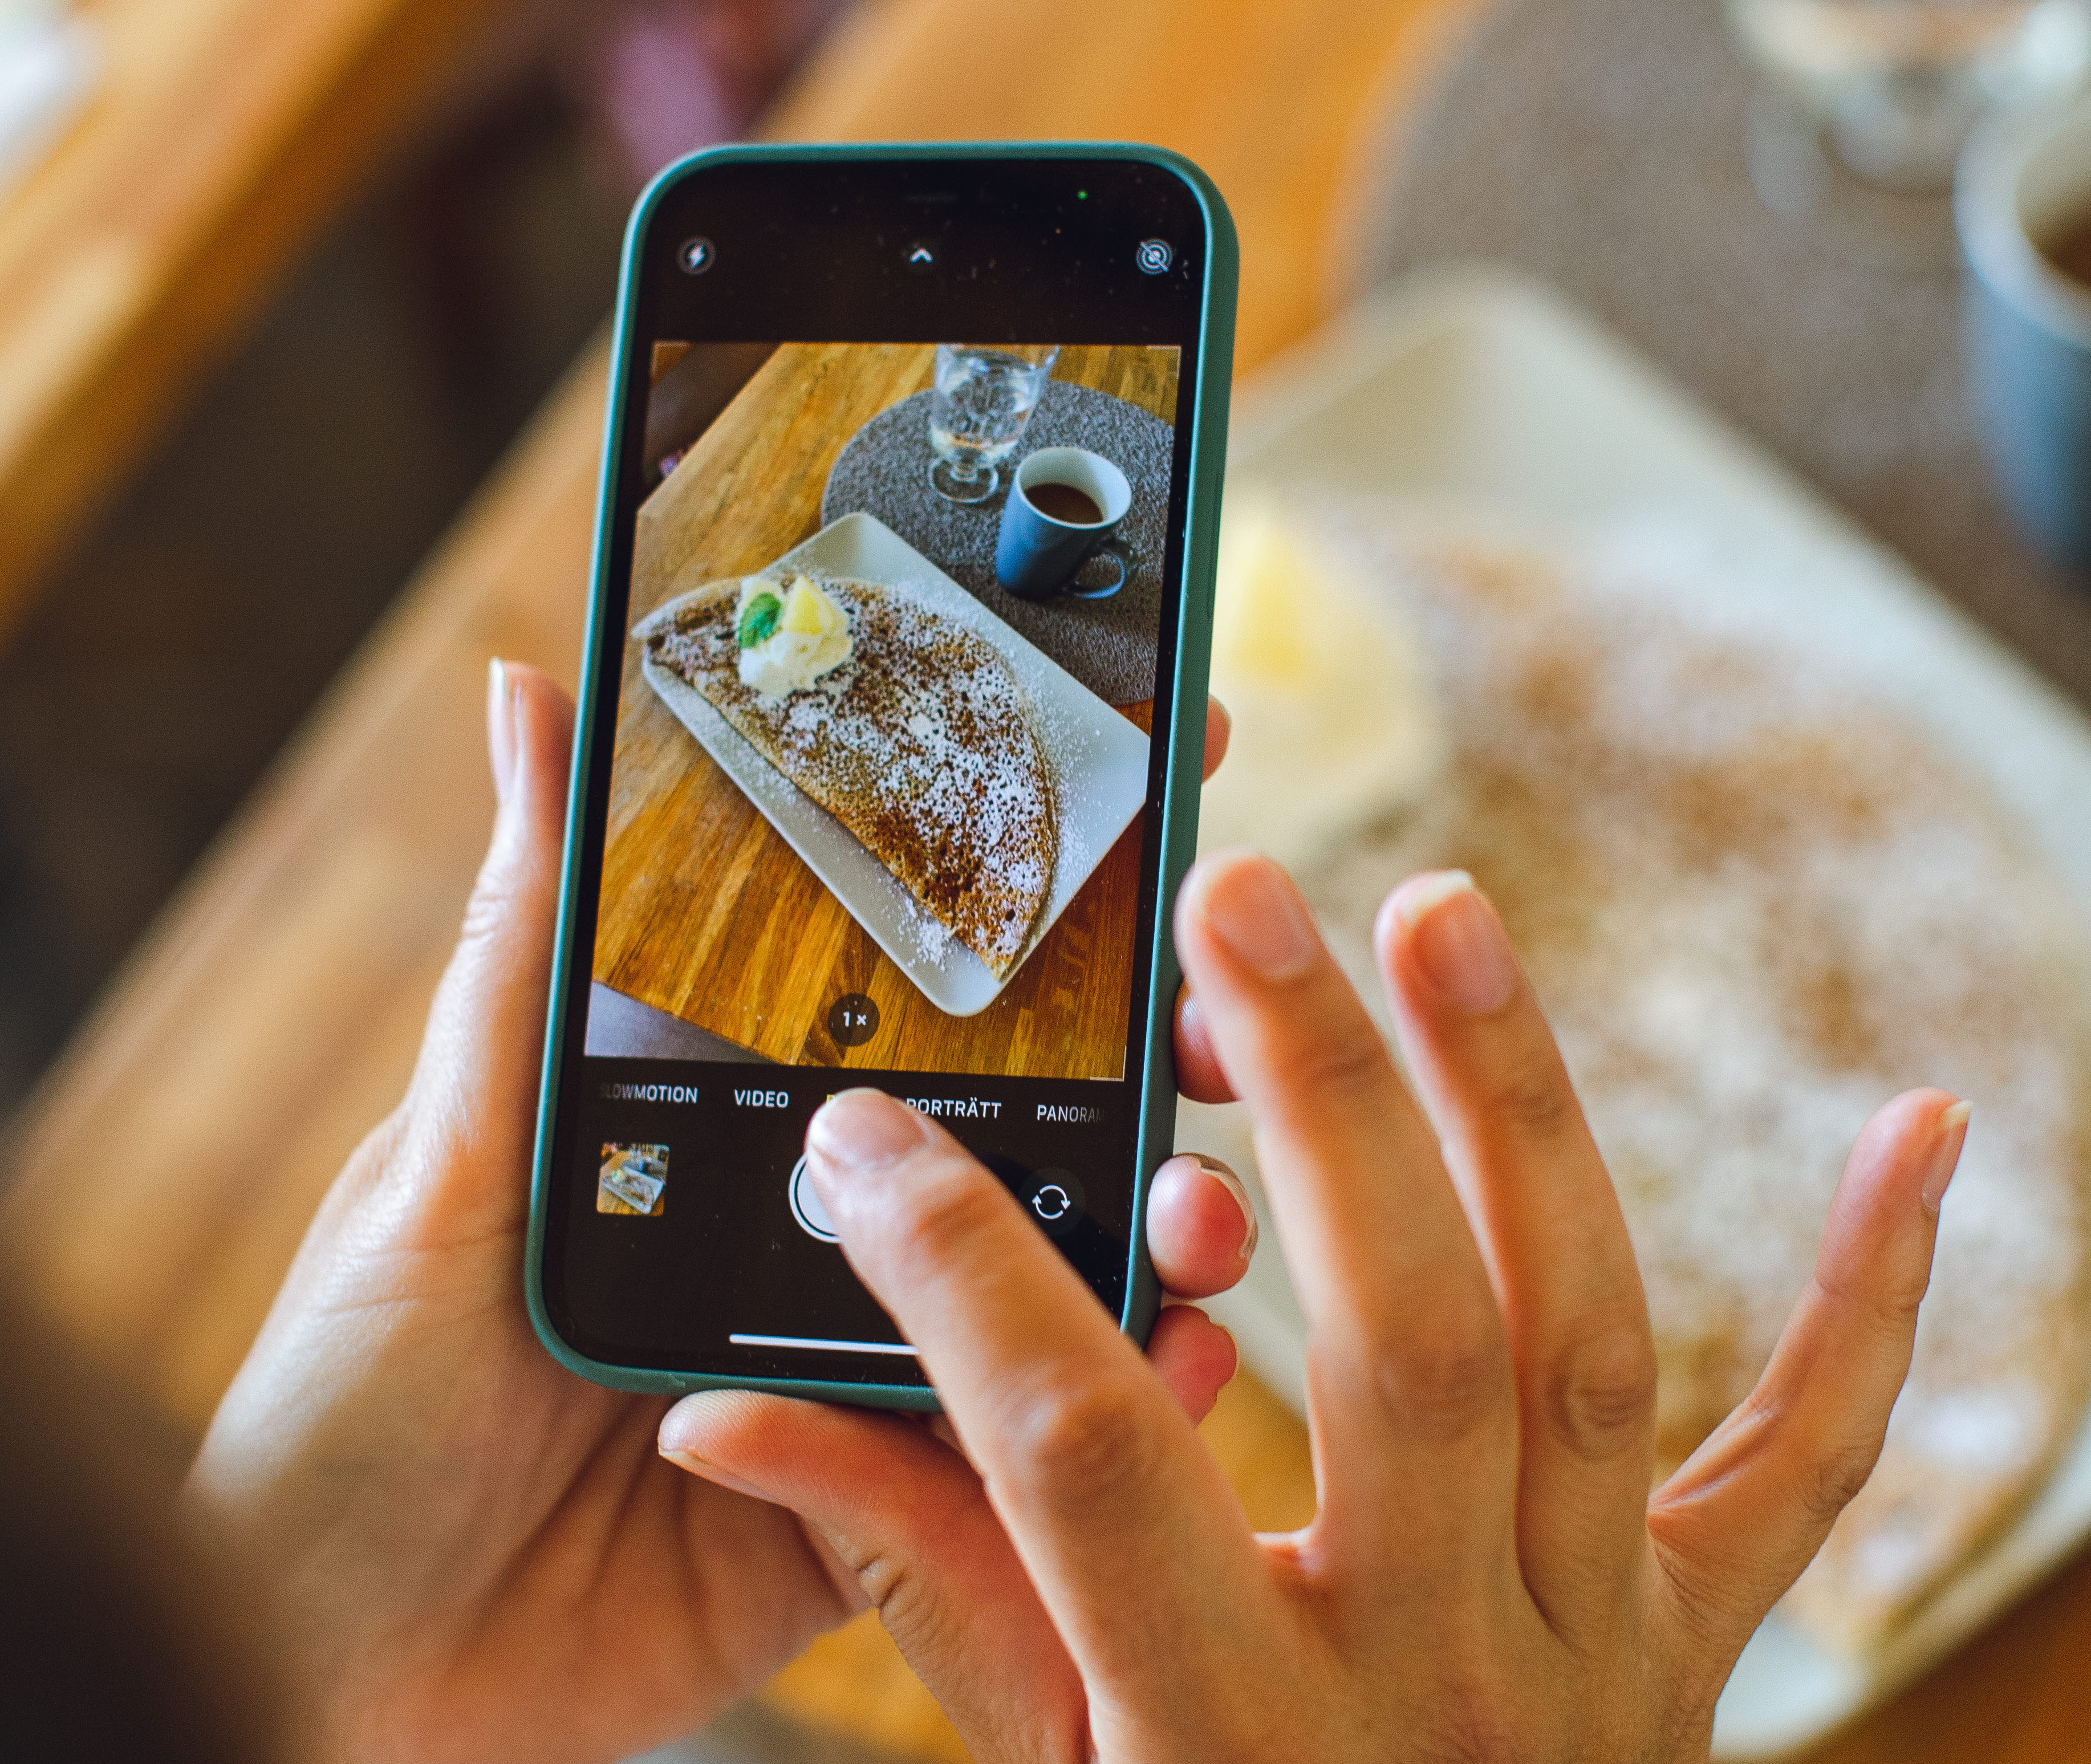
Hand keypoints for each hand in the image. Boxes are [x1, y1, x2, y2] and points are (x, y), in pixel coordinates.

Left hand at [183, 665, 1248, 1763]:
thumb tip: (529, 698)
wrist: (334, 1665)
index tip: (1156, 773)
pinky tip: (1175, 1367)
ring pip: (1043, 1284)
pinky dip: (1103, 1416)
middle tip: (1222, 1027)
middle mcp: (811, 1231)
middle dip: (1150, 1063)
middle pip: (1017, 1126)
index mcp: (726, 1121)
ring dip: (1155, 1234)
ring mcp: (851, 1368)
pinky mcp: (872, 1512)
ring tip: (1204, 1215)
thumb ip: (528, 947)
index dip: (1035, 886)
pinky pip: (1011, 1460)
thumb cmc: (354, 1391)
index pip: (906, 981)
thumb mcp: (453, 1152)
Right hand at [666, 854, 1966, 1761]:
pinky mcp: (1700, 1640)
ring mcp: (1599, 1658)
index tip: (879, 1135)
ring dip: (1522, 1111)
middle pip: (1408, 1354)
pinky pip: (1809, 1463)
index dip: (970, 1280)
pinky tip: (1927, 1128)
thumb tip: (732, 1421)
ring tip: (1442, 912)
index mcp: (1228, 1737)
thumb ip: (912, 1582)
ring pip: (1590, 1344)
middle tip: (1249, 906)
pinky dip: (1881, 1297)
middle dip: (1322, 1107)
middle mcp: (1441, 1685)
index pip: (1088, 1460)